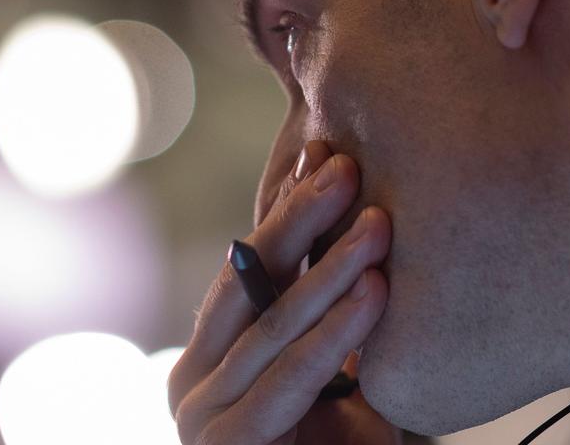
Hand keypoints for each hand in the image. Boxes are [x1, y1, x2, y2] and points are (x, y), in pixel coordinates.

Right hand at [167, 141, 398, 444]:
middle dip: (298, 221)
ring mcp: (199, 415)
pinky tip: (374, 294)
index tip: (323, 154)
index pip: (248, 269)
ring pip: (270, 328)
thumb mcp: (334, 384)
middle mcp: (192, 378)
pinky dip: (335, 335)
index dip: (285, 211)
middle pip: (246, 283)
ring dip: (328, 270)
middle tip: (345, 165)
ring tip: (377, 223)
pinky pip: (287, 380)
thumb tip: (372, 241)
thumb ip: (335, 329)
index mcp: (211, 355)